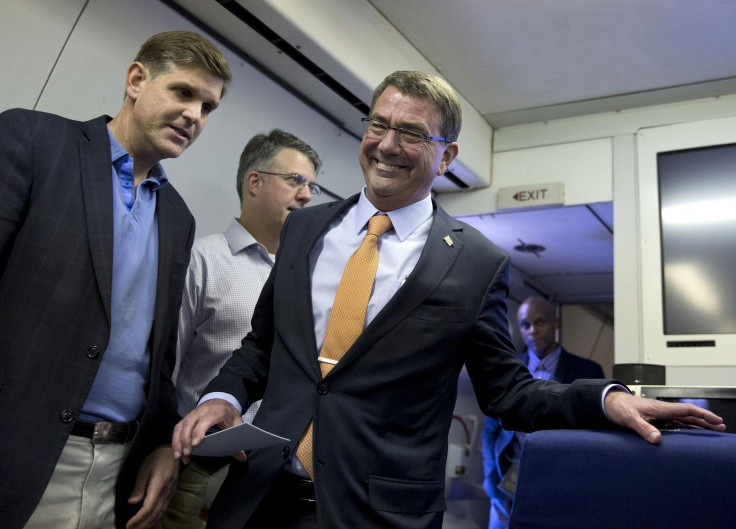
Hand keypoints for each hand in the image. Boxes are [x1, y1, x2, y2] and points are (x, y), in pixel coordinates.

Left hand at [125, 445, 178, 528]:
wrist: (173, 452)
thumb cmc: (156, 458)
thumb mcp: (144, 469)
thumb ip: (139, 487)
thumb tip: (132, 502)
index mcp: (158, 486)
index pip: (148, 508)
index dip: (138, 519)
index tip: (128, 525)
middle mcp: (166, 493)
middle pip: (155, 514)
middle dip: (143, 525)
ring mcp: (170, 494)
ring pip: (160, 514)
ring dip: (149, 524)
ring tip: (138, 528)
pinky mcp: (171, 494)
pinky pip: (164, 510)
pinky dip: (156, 519)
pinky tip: (150, 522)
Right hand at [172, 398, 244, 464]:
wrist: (221, 401)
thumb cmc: (228, 415)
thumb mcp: (237, 424)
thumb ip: (238, 439)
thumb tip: (243, 458)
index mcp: (217, 411)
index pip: (206, 420)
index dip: (200, 431)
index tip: (196, 444)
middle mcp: (202, 411)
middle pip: (190, 423)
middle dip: (186, 439)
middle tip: (187, 454)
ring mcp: (192, 413)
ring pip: (181, 426)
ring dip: (178, 441)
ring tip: (179, 456)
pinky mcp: (186, 418)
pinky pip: (178, 427)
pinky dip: (175, 439)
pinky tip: (177, 451)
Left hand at [604, 390, 725, 443]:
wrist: (609, 403)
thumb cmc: (619, 407)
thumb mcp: (629, 419)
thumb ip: (643, 428)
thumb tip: (657, 439)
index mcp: (660, 408)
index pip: (687, 410)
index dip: (703, 415)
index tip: (716, 420)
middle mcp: (662, 410)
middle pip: (689, 414)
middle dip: (705, 420)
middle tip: (721, 426)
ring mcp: (659, 414)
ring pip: (683, 418)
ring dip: (697, 423)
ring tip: (711, 429)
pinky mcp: (654, 419)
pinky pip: (674, 422)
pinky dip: (685, 426)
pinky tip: (690, 432)